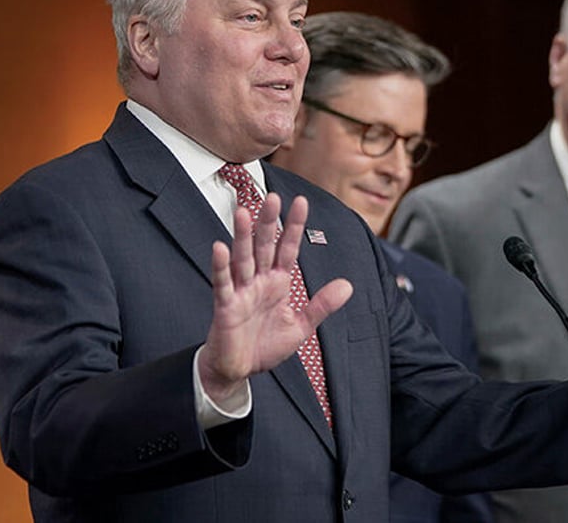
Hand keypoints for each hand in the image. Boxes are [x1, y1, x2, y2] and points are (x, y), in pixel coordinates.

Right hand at [199, 193, 352, 404]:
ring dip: (242, 235)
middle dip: (268, 222)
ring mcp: (241, 291)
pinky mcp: (226, 306)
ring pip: (242, 258)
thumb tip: (347, 285)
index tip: (301, 202)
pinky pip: (224, 283)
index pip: (287, 248)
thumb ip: (322, 305)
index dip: (294, 226)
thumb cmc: (265, 345)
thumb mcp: (301, 326)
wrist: (240, 370)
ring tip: (244, 212)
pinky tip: (220, 247)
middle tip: (272, 196)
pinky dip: (221, 266)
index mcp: (278, 282)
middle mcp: (259, 281)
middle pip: (263, 245)